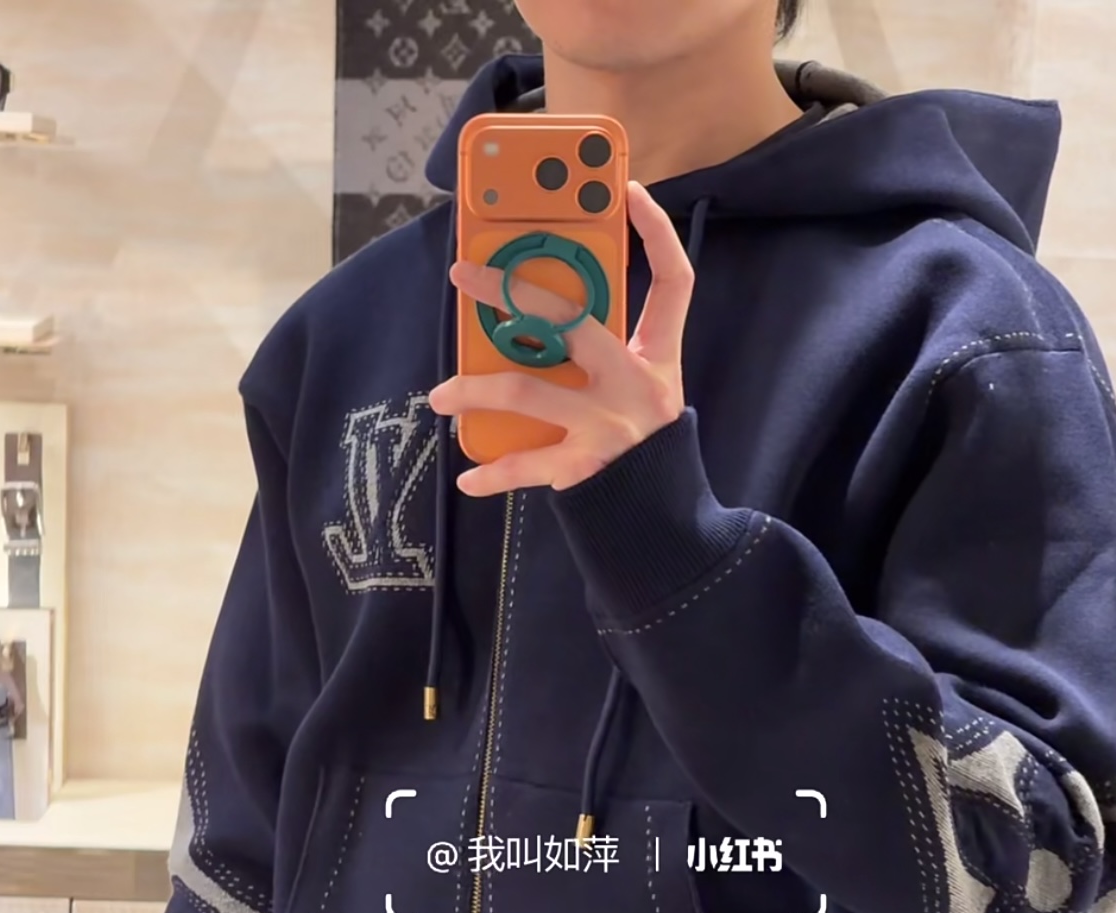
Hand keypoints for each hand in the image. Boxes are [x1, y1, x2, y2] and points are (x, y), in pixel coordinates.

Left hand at [429, 180, 693, 496]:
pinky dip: (494, 473)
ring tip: (440, 397)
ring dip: (473, 390)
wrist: (663, 520)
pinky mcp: (586, 466)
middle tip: (464, 275)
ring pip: (526, 390)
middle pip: (571, 318)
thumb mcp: (646, 390)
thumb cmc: (645, 446)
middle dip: (511, 290)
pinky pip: (527, 465)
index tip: (628, 189)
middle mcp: (636, 383)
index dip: (658, 232)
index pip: (675, 280)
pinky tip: (467, 477)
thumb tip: (539, 316)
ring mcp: (609, 425)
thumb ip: (608, 353)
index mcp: (658, 356)